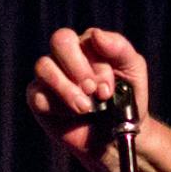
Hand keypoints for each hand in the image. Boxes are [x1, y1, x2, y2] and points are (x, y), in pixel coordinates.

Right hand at [26, 27, 150, 171]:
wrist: (116, 136)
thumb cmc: (126, 98)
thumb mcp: (133, 69)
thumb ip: (119, 48)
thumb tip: (96, 35)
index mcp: (88, 44)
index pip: (85, 39)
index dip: (97, 65)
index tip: (108, 89)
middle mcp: (66, 56)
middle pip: (60, 40)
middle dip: (78, 68)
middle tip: (93, 91)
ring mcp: (49, 77)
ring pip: (44, 66)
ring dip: (67, 89)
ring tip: (85, 108)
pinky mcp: (39, 99)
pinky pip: (37, 95)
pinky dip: (57, 107)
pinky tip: (72, 115)